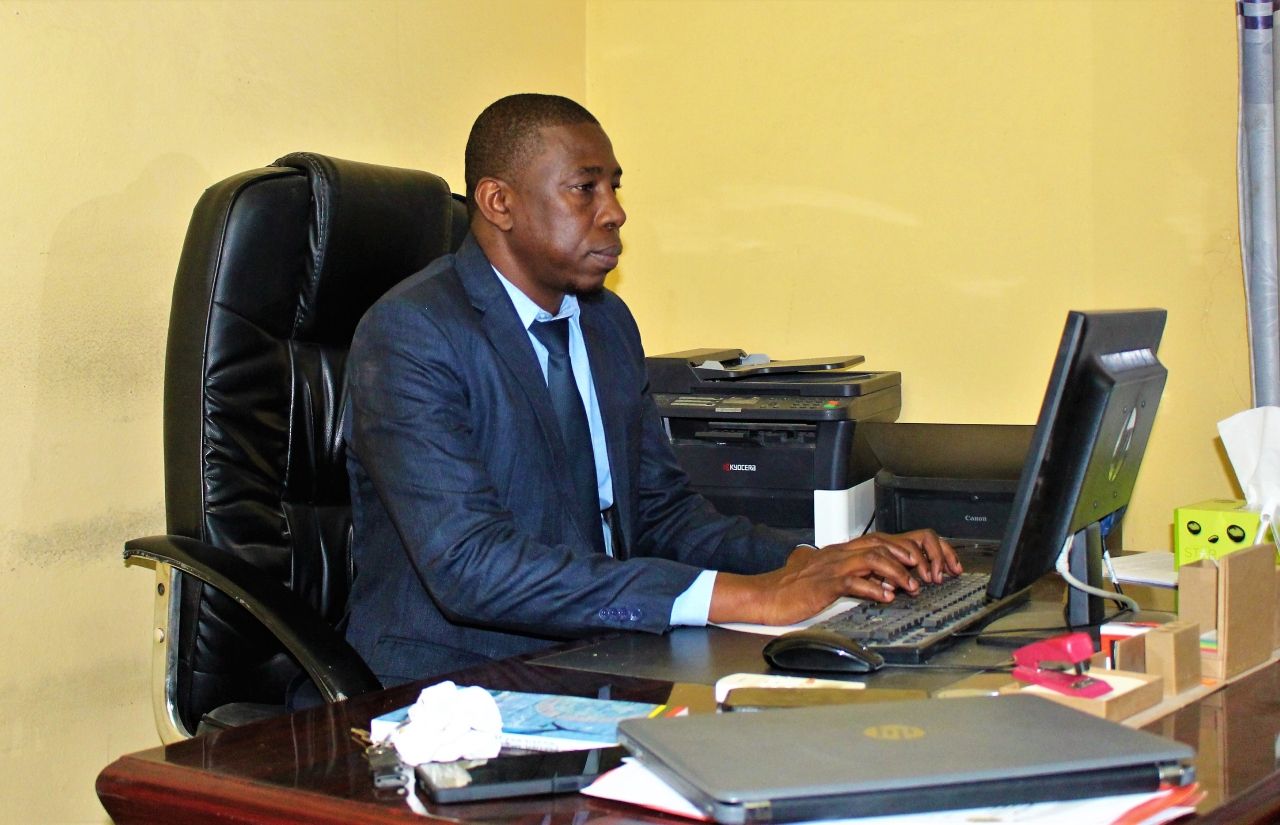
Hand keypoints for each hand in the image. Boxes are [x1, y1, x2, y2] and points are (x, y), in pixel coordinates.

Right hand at [708, 529, 961, 625]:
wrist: (765, 596)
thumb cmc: (792, 589)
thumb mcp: (825, 576)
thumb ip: (848, 574)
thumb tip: (872, 582)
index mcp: (842, 551)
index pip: (882, 539)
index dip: (906, 548)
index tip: (923, 564)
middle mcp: (839, 554)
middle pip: (883, 543)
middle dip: (910, 557)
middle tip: (926, 575)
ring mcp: (832, 567)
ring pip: (873, 557)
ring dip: (897, 572)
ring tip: (912, 588)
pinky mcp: (824, 584)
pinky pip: (854, 582)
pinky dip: (873, 589)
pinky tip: (885, 598)